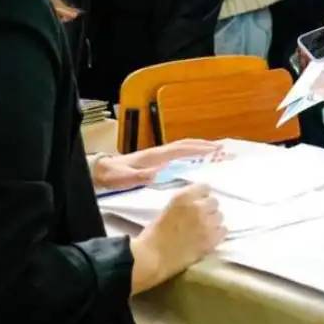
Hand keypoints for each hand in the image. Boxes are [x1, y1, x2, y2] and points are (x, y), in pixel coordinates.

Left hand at [93, 139, 222, 191]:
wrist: (101, 171)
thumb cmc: (114, 175)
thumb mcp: (125, 178)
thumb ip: (141, 176)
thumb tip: (159, 173)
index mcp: (155, 156)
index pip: (180, 149)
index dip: (198, 149)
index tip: (215, 150)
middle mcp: (158, 152)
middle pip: (185, 145)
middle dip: (204, 145)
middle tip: (222, 149)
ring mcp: (157, 155)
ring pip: (182, 148)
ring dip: (198, 147)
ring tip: (215, 151)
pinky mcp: (155, 160)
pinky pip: (177, 154)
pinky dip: (190, 153)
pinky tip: (195, 160)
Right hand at [131, 184, 224, 294]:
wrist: (151, 258)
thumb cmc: (152, 235)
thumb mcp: (167, 210)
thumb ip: (183, 204)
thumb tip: (195, 203)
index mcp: (183, 197)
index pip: (204, 187)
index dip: (202, 196)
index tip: (198, 202)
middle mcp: (197, 207)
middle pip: (214, 202)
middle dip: (208, 209)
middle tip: (200, 219)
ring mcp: (206, 223)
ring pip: (220, 216)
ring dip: (213, 221)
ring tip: (204, 230)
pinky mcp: (211, 239)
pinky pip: (223, 231)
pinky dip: (217, 234)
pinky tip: (208, 239)